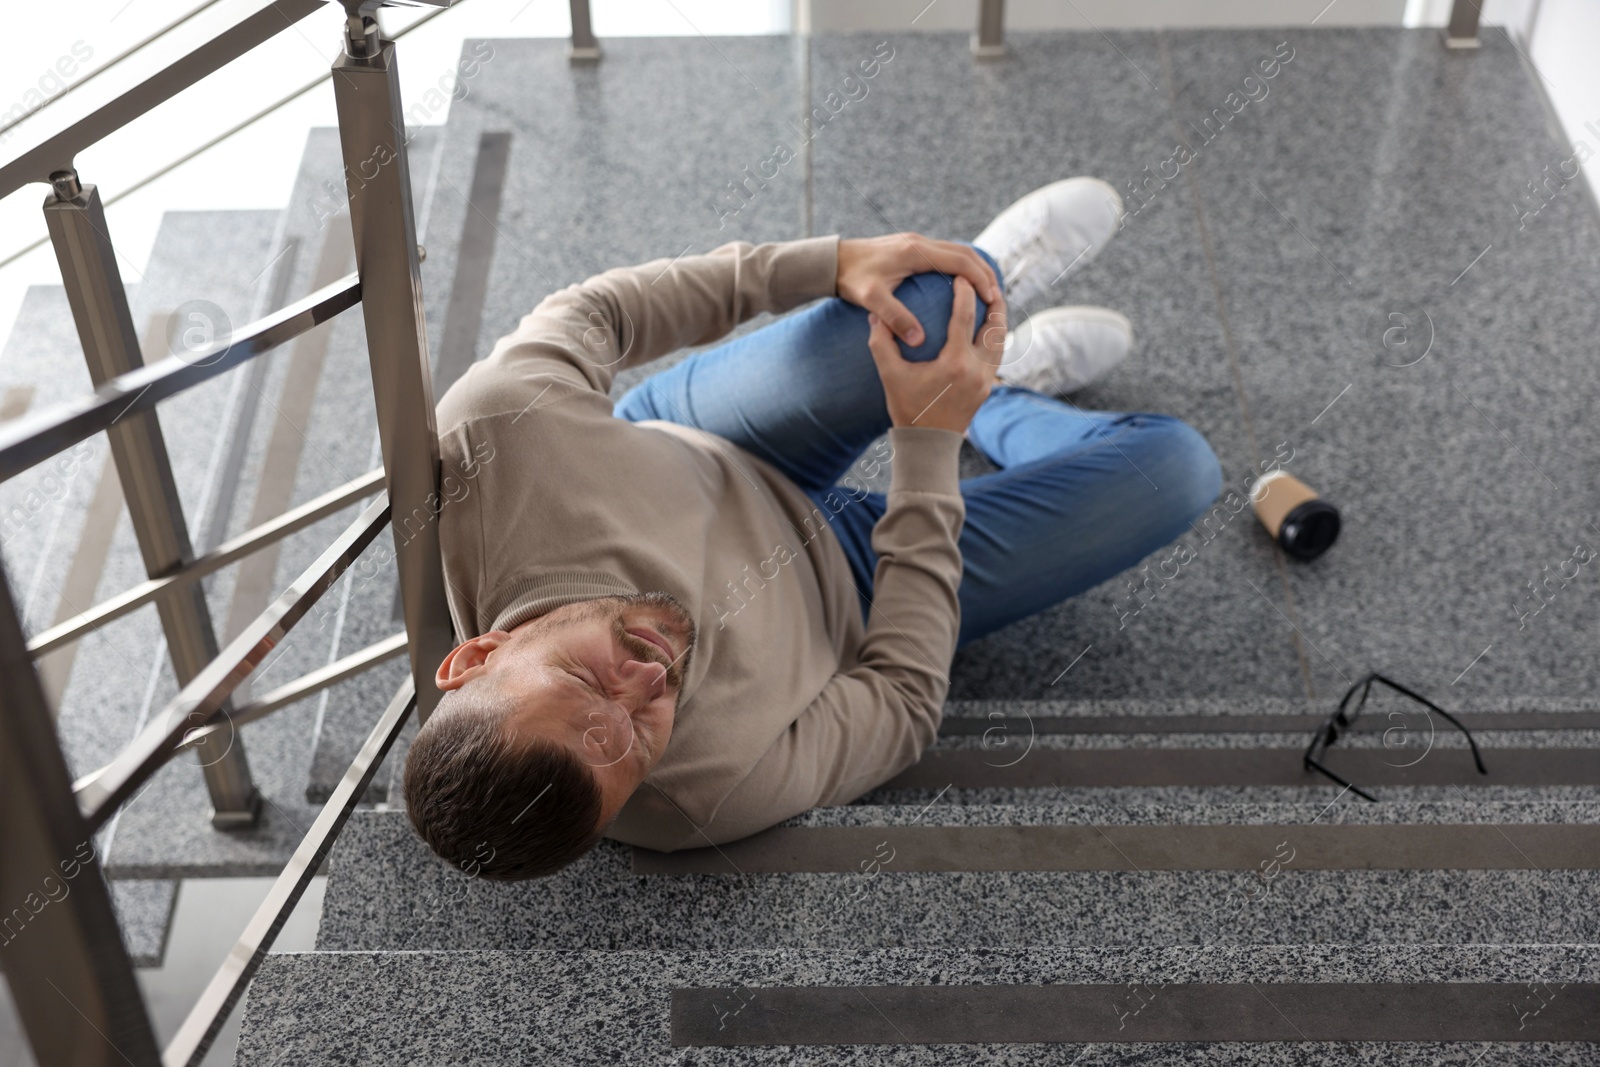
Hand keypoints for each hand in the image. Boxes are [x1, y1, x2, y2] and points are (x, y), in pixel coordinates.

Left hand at [837, 233, 1001, 346]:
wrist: (834, 261)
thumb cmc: (851, 280)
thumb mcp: (871, 301)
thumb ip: (894, 318)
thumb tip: (918, 340)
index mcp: (915, 252)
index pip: (960, 261)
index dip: (979, 280)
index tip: (993, 299)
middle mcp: (919, 243)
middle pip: (965, 253)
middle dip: (984, 273)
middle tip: (998, 297)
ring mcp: (916, 242)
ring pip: (957, 251)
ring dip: (974, 269)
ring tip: (987, 292)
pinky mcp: (911, 247)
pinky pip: (945, 254)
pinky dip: (960, 268)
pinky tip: (963, 287)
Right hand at [867, 277, 1004, 433]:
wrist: (928, 444)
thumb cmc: (907, 409)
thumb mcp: (890, 375)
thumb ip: (881, 342)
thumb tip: (875, 314)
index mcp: (955, 363)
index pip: (965, 317)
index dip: (964, 293)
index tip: (960, 276)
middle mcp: (977, 370)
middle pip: (996, 327)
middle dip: (994, 301)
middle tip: (987, 282)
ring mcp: (986, 381)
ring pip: (1001, 342)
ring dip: (998, 320)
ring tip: (993, 302)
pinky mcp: (988, 388)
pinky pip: (997, 356)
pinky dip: (995, 339)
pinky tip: (988, 330)